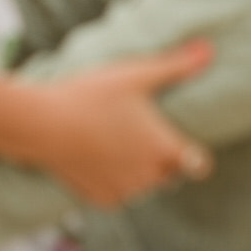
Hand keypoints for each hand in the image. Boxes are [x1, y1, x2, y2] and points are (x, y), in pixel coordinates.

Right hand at [0, 40, 213, 207]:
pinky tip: (94, 154)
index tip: (175, 134)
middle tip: (134, 129)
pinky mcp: (101, 200)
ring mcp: (126, 192)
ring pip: (142, 184)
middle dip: (160, 157)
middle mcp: (151, 178)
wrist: (42, 124)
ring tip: (110, 138)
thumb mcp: (136, 75)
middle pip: (169, 173)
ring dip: (135, 169)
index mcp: (165, 149)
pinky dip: (110, 178)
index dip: (192, 151)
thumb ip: (176, 65)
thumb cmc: (91, 95)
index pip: (199, 163)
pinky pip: (116, 193)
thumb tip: (208, 50)